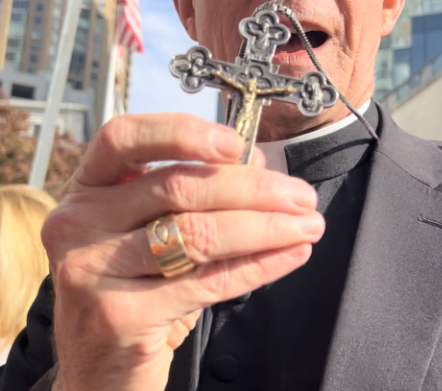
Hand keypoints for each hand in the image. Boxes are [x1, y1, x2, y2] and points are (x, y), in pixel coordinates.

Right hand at [43, 113, 323, 390]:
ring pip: (197, 233)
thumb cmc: (131, 285)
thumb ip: (192, 191)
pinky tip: (289, 254)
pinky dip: (258, 265)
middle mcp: (77, 222)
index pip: (124, 138)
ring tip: (307, 224)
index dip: (182, 132)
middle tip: (301, 195)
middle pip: (177, 186)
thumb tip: (254, 164)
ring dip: (264, 226)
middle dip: (253, 189)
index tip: (236, 143)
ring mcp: (90, 269)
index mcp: (85, 188)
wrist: (100, 366)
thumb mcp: (148, 228)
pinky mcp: (116, 315)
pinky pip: (206, 282)